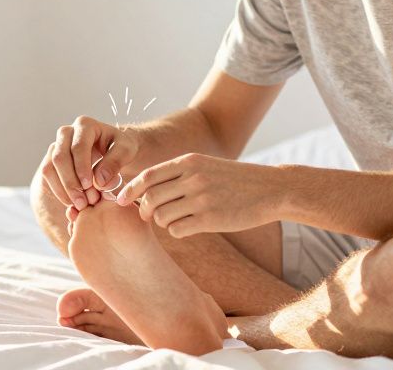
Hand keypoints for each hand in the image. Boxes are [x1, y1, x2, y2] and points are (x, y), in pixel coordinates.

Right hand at [41, 115, 142, 211]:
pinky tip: (71, 202)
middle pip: (60, 157)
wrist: (113, 149)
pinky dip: (58, 190)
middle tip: (83, 201)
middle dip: (71, 182)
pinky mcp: (51, 158)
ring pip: (50, 167)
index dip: (82, 167)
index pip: (78, 146)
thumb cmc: (120, 147)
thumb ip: (115, 162)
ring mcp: (56, 145)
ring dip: (63, 189)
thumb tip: (99, 180)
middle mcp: (67, 132)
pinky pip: (47, 174)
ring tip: (80, 204)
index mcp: (85, 125)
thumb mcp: (126, 151)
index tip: (90, 185)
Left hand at [115, 153, 281, 237]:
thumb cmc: (235, 179)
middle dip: (144, 210)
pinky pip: (177, 229)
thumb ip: (179, 174)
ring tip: (177, 218)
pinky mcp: (210, 219)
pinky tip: (190, 226)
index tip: (121, 200)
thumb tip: (147, 190)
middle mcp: (192, 178)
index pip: (148, 176)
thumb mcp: (206, 166)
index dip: (130, 190)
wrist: (271, 189)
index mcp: (189, 162)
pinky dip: (178, 230)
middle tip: (149, 215)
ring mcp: (201, 199)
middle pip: (150, 198)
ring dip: (162, 221)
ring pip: (161, 216)